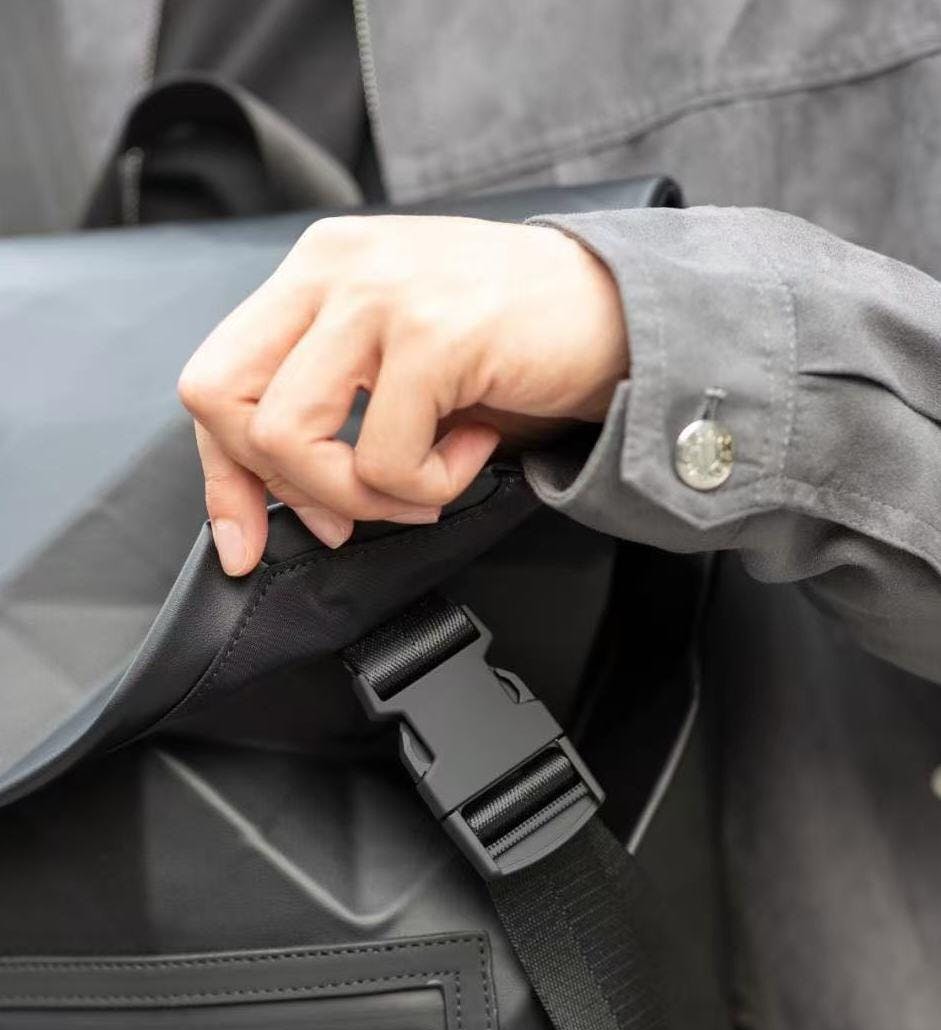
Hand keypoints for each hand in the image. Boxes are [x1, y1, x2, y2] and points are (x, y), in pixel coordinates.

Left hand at [177, 215, 629, 573]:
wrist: (622, 313)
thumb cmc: (515, 345)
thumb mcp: (397, 369)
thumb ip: (330, 411)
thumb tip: (279, 510)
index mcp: (317, 271)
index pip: (214, 378)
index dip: (223, 477)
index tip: (245, 543)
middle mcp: (334, 268)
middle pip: (221, 401)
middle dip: (284, 485)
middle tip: (356, 509)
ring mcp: (378, 293)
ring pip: (289, 438)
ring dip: (362, 495)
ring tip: (430, 477)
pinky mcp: (431, 334)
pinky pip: (381, 462)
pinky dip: (429, 486)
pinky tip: (474, 449)